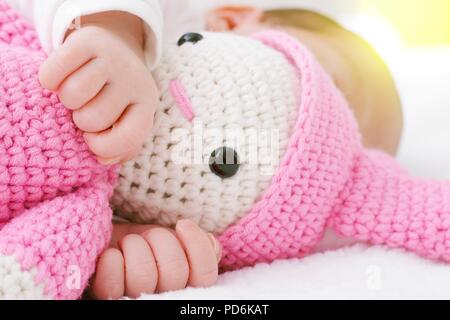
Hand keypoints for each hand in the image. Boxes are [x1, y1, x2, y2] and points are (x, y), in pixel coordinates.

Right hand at [39, 12, 157, 163]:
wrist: (113, 47)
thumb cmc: (117, 95)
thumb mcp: (127, 119)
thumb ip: (121, 147)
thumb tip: (103, 159)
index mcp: (146, 103)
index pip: (129, 138)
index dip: (104, 147)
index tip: (93, 140)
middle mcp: (134, 79)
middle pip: (92, 118)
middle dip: (81, 120)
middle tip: (86, 107)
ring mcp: (112, 58)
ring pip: (72, 95)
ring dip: (66, 100)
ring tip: (77, 92)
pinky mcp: (86, 41)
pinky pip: (52, 74)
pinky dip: (50, 80)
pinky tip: (62, 77)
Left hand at [91, 220, 221, 299]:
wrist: (104, 241)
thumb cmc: (142, 242)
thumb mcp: (170, 237)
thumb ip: (194, 243)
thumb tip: (212, 243)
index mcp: (185, 283)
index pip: (205, 275)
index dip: (198, 247)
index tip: (182, 224)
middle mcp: (164, 297)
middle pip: (175, 272)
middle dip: (161, 241)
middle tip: (148, 236)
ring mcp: (134, 300)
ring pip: (143, 277)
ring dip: (135, 247)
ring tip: (128, 243)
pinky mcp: (107, 298)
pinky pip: (113, 287)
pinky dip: (112, 262)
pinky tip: (111, 254)